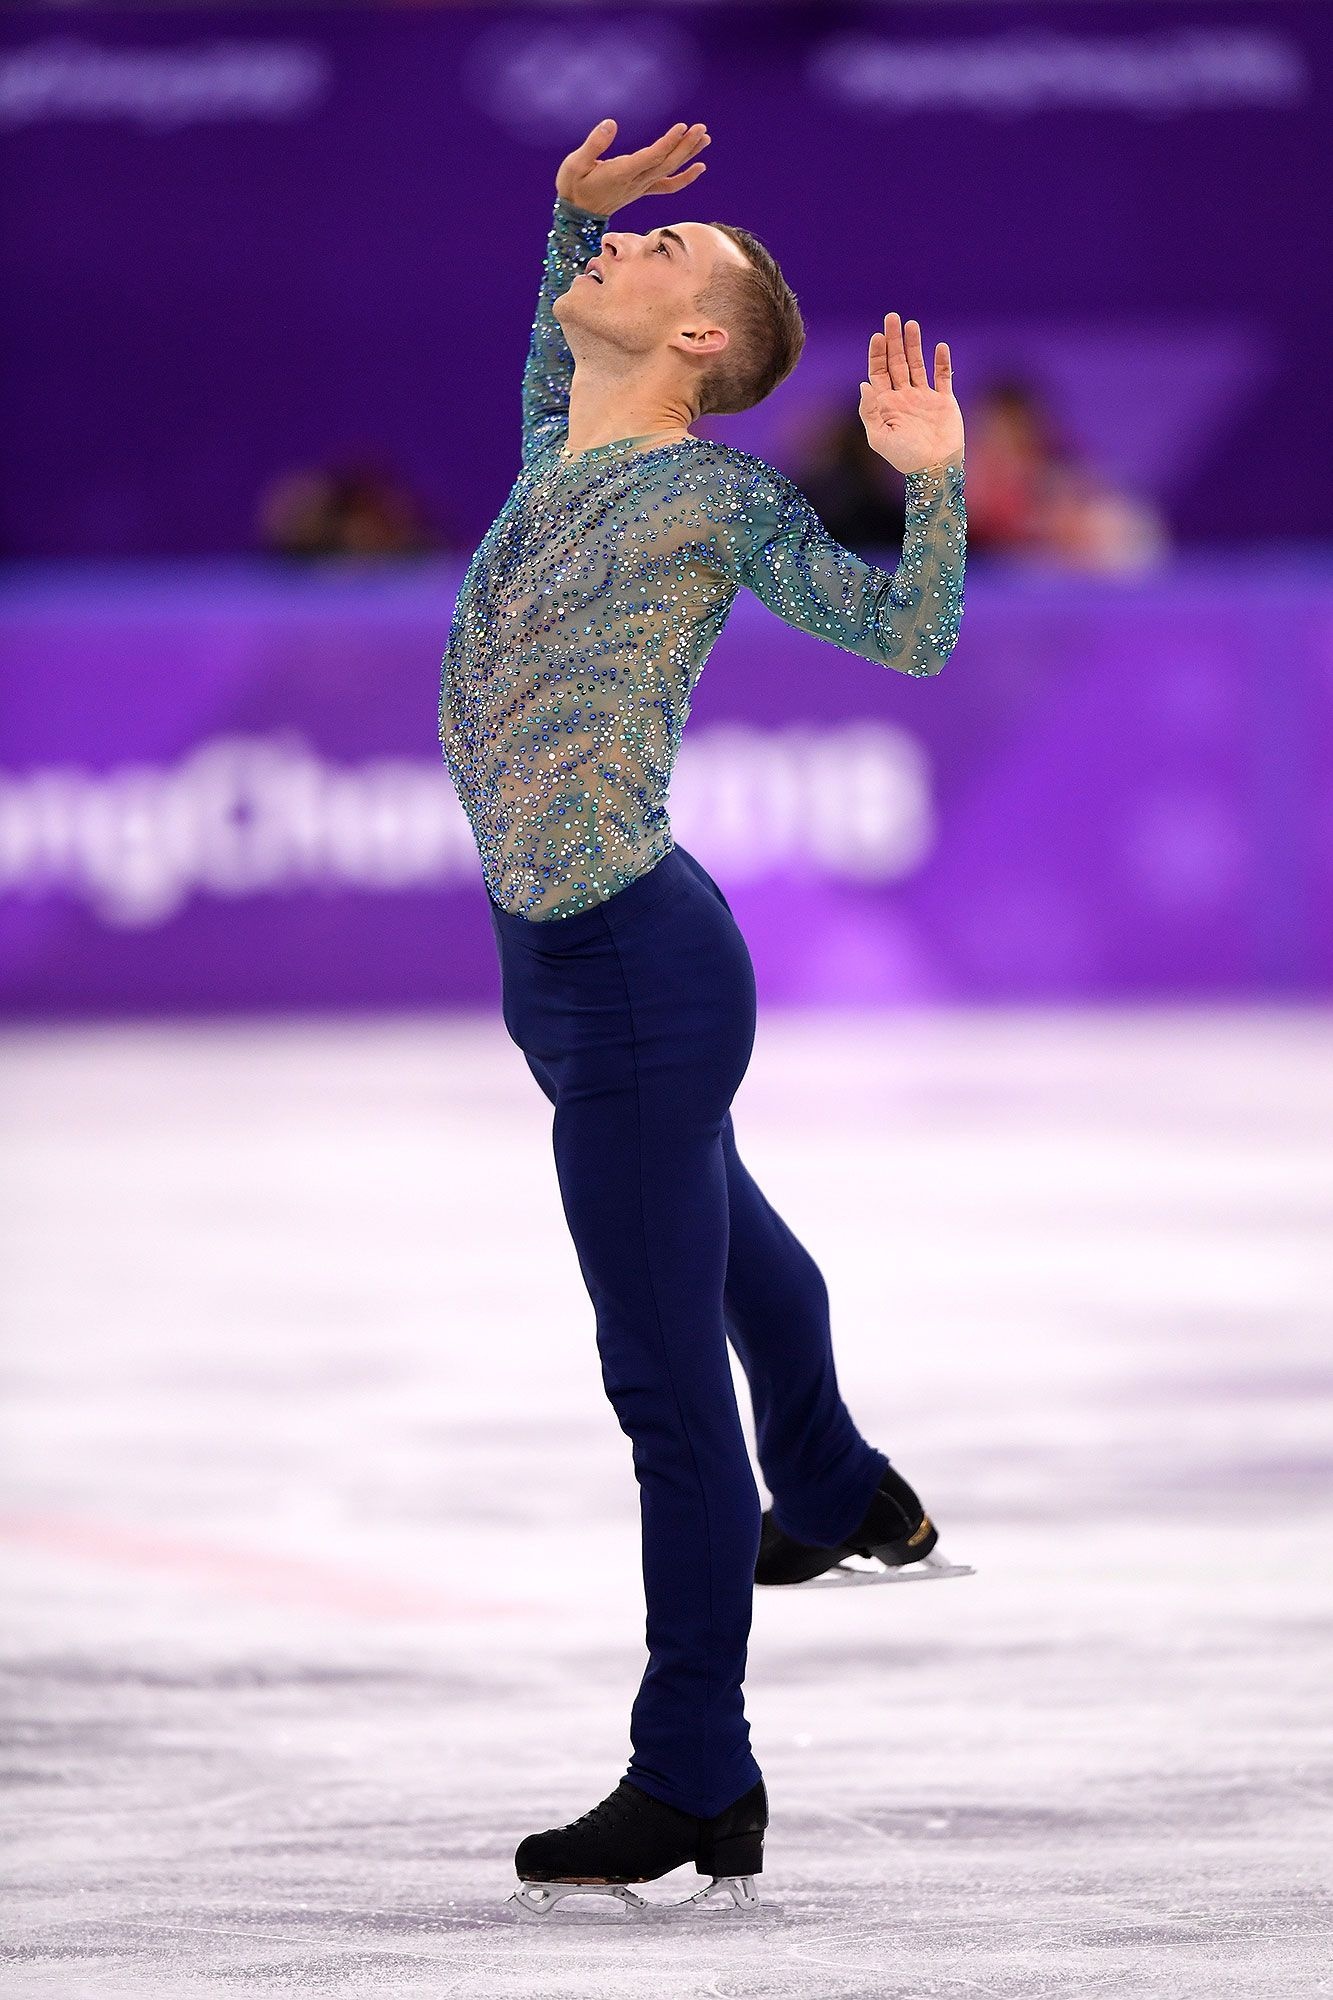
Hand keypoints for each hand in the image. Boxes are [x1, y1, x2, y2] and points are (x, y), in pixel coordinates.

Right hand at [555, 118, 709, 220]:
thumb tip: (611, 123)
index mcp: (621, 173)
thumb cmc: (573, 186)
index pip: (651, 157)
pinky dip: (685, 178)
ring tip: (705, 138)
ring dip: (688, 155)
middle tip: (701, 128)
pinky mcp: (642, 189)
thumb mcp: (575, 163)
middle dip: (685, 146)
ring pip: (669, 171)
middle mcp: (635, 181)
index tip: (682, 127)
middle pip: (666, 163)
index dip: (668, 143)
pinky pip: (668, 185)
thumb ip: (593, 144)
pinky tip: (699, 166)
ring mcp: (641, 187)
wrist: (577, 215)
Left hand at [859, 315, 964, 475]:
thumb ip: (869, 411)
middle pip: (897, 362)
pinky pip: (943, 377)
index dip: (877, 354)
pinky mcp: (944, 401)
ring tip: (912, 325)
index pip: (878, 372)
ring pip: (918, 364)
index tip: (878, 336)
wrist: (934, 469)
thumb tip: (864, 384)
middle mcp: (904, 397)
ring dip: (915, 345)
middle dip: (894, 340)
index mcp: (886, 404)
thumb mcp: (879, 437)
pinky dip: (942, 362)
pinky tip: (940, 347)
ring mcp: (924, 397)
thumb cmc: (904, 458)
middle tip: (892, 317)